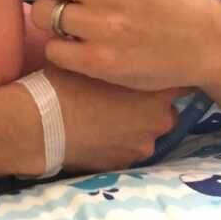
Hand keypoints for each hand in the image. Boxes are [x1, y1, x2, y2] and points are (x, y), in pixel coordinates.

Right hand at [14, 65, 183, 174]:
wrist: (41, 125)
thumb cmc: (66, 85)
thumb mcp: (96, 61)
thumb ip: (121, 62)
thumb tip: (124, 55)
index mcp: (155, 90)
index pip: (179, 82)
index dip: (164, 76)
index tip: (152, 73)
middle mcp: (159, 120)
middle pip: (164, 109)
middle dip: (147, 103)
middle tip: (119, 96)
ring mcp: (143, 146)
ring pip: (145, 131)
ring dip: (133, 125)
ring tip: (104, 117)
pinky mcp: (125, 165)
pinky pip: (128, 149)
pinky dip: (118, 143)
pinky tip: (97, 134)